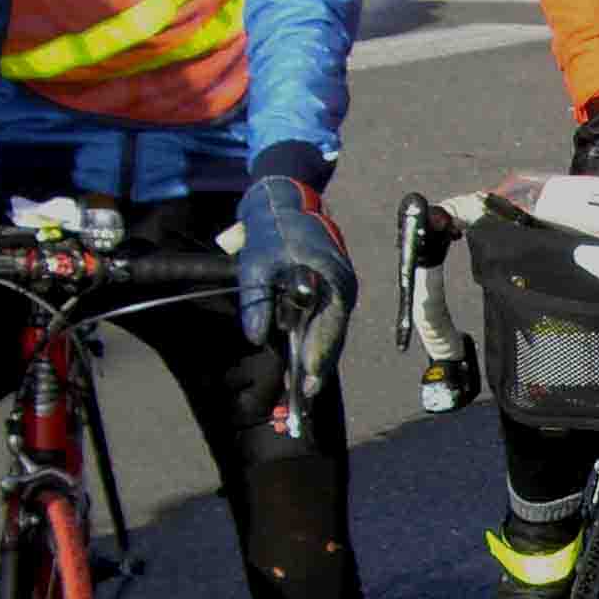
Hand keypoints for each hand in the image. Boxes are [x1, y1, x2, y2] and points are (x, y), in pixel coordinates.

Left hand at [237, 176, 356, 402]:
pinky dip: (314, 342)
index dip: (317, 356)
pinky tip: (301, 362)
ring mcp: (339, 289)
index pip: (329, 327)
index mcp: (333, 280)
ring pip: (330, 331)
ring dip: (315, 358)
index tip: (307, 381)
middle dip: (317, 366)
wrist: (284, 200)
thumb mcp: (256, 263)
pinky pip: (325, 322)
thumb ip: (256, 301)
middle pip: (333, 336)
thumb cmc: (272, 229)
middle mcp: (343, 287)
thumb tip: (255, 337)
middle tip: (304, 397)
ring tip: (302, 390)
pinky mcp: (329, 289)